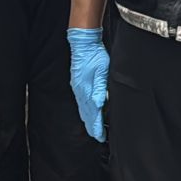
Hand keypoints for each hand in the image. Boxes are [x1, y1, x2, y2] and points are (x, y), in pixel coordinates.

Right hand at [67, 28, 108, 142]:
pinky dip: (85, 111)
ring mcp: (78, 88)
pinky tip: (88, 111)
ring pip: (83, 109)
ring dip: (88, 120)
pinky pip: (81, 102)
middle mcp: (80, 91)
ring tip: (93, 128)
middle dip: (92, 127)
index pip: (93, 114)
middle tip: (99, 137)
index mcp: (87, 90)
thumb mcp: (102, 72)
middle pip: (86, 114)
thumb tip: (99, 105)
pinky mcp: (78, 84)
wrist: (83, 43)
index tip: (101, 137)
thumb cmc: (95, 55)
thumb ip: (100, 89)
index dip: (97, 127)